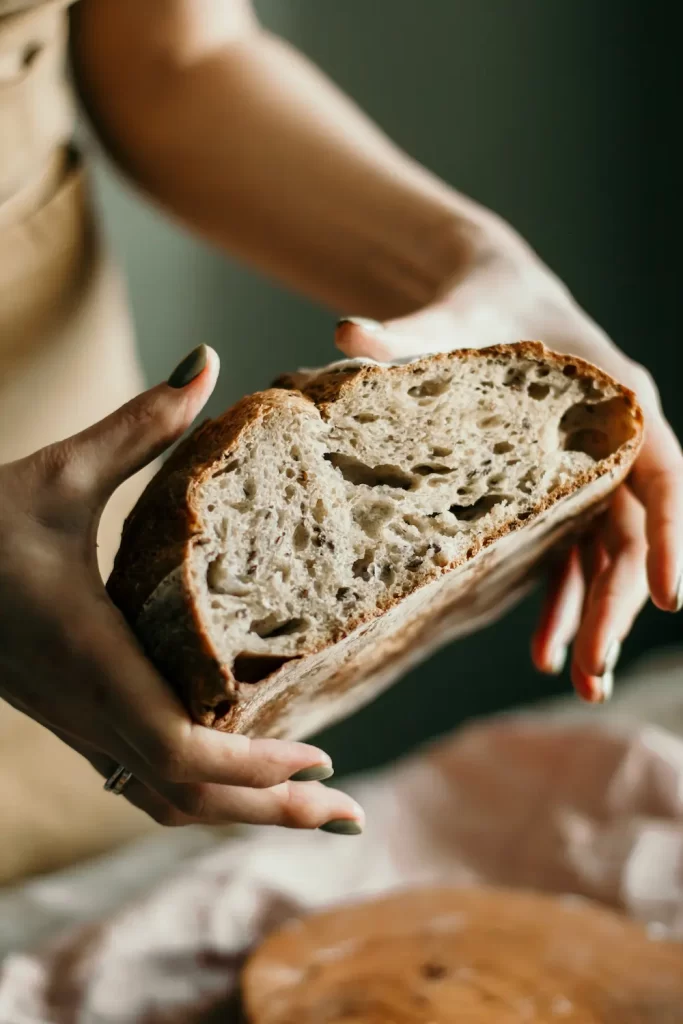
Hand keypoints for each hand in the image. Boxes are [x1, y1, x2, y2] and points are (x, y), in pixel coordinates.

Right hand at [0, 346, 362, 833]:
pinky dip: (204, 791)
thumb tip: (203, 362)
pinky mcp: (78, 718)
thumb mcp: (59, 474)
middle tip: (348, 816)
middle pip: (187, 799)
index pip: (179, 751)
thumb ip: (139, 424)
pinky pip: (145, 780)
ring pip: (163, 802)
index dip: (252, 768)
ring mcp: (80, 724)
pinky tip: (246, 776)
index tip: (319, 756)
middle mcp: (89, 709)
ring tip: (313, 808)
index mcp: (91, 658)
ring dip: (241, 812)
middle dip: (271, 812)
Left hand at [335, 222, 682, 702]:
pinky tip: (541, 649)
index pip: (662, 474)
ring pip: (608, 555)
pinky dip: (561, 600)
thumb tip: (345, 331)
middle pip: (633, 532)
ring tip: (579, 680)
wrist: (491, 296)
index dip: (672, 537)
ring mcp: (591, 472)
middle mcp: (616, 440)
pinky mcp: (563, 492)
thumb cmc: (482, 304)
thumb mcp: (451, 318)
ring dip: (596, 617)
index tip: (672, 598)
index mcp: (614, 398)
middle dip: (619, 605)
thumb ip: (407, 333)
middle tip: (593, 674)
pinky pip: (572, 554)